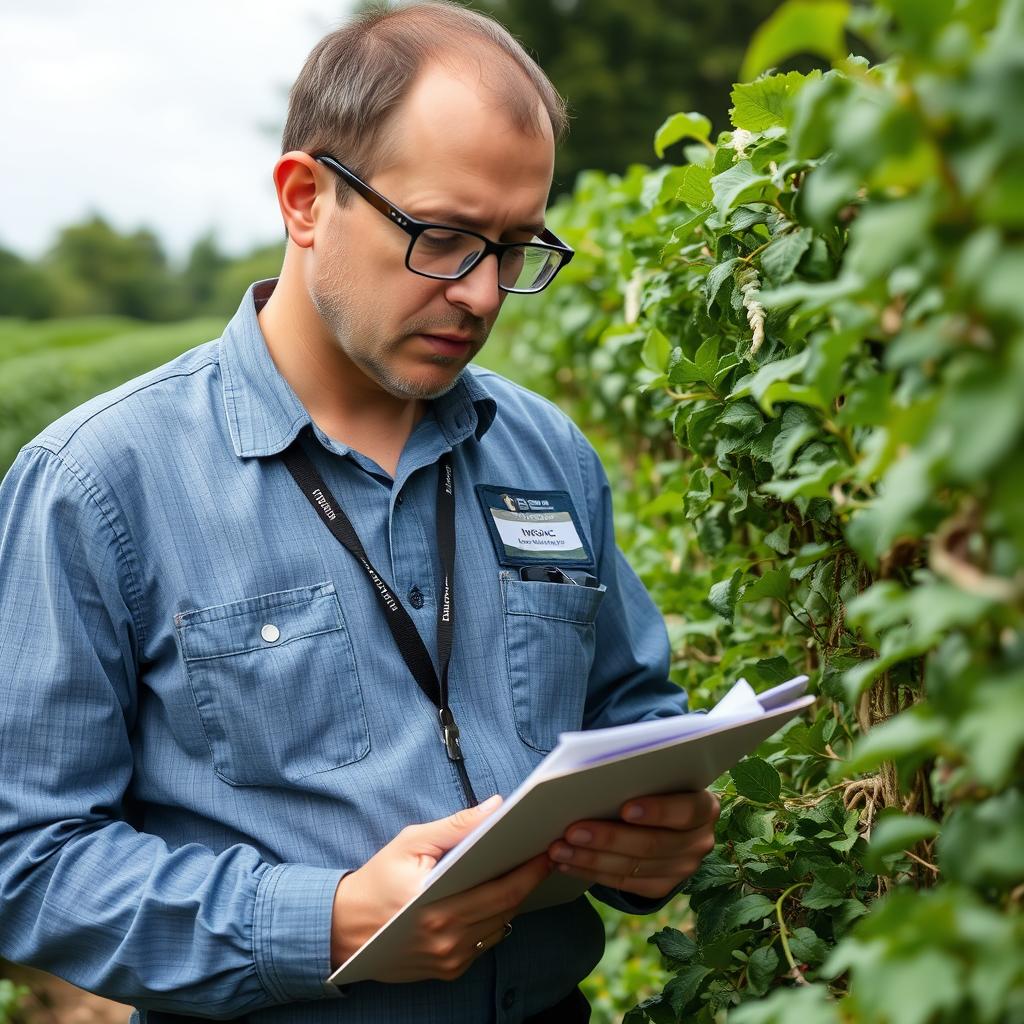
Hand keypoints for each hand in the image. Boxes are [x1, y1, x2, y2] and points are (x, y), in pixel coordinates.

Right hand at [331, 795, 551, 981]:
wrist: (344, 928)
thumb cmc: (378, 879)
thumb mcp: (411, 842)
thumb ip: (456, 826)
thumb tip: (495, 807)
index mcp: (437, 905)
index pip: (501, 889)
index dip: (530, 871)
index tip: (546, 849)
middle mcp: (446, 939)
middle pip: (507, 908)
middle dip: (530, 881)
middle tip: (546, 857)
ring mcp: (449, 959)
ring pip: (500, 927)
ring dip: (514, 902)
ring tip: (524, 873)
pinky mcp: (448, 970)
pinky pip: (485, 943)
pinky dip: (495, 920)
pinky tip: (498, 897)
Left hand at [547, 790, 719, 898]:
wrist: (665, 816)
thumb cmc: (654, 784)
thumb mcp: (656, 775)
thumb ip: (640, 775)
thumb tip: (598, 775)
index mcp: (706, 806)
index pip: (686, 811)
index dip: (657, 811)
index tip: (624, 808)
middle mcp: (700, 841)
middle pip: (653, 844)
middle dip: (608, 838)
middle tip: (572, 830)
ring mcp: (683, 868)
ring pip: (633, 866)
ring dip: (591, 858)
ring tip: (558, 849)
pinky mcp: (661, 886)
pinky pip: (623, 883)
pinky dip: (591, 872)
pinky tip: (566, 863)